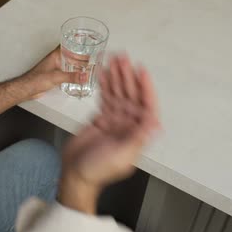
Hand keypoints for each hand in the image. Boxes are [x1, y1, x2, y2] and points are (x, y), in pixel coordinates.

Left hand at [19, 46, 86, 98]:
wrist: (27, 89)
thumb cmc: (35, 79)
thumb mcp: (56, 77)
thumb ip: (71, 77)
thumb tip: (84, 76)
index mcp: (55, 55)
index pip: (68, 45)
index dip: (77, 43)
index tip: (86, 42)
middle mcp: (55, 60)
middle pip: (70, 54)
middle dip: (80, 55)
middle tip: (91, 55)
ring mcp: (55, 68)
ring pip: (69, 63)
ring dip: (77, 65)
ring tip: (87, 66)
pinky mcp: (54, 76)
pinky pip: (66, 72)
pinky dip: (73, 73)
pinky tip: (77, 76)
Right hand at [59, 54, 159, 212]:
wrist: (76, 174)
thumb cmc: (99, 170)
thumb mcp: (121, 155)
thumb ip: (137, 138)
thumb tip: (156, 123)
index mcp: (139, 132)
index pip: (146, 105)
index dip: (145, 87)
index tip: (140, 71)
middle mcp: (130, 123)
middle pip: (132, 94)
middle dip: (127, 75)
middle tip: (122, 57)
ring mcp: (116, 119)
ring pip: (118, 92)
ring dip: (116, 75)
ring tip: (113, 58)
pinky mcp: (102, 117)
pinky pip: (105, 96)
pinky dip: (104, 83)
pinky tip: (102, 71)